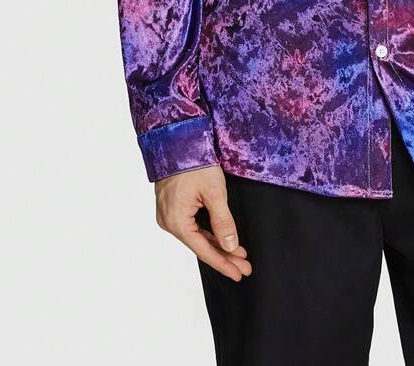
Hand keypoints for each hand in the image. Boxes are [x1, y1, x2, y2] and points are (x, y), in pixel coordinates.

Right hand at [154, 165, 252, 281]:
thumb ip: (223, 222)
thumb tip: (231, 247)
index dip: (224, 263)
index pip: (204, 250)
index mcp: (177, 221)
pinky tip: (222, 239)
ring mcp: (168, 215)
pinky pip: (191, 227)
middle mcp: (168, 222)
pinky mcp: (171, 207)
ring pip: (196, 237)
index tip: (240, 274)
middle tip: (245, 266)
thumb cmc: (195, 162)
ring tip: (239, 255)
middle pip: (200, 245)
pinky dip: (207, 233)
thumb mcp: (214, 192)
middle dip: (224, 256)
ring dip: (217, 245)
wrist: (177, 140)